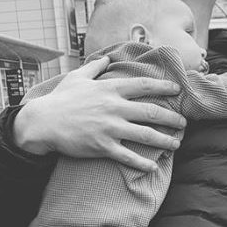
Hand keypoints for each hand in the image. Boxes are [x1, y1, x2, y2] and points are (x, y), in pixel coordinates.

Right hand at [13, 57, 185, 170]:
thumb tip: (106, 59)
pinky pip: (127, 156)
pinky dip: (142, 162)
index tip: (177, 90)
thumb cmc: (60, 100)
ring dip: (164, 140)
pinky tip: (153, 166)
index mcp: (110, 89)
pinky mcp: (102, 146)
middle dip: (171, 117)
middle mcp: (113, 107)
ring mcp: (109, 128)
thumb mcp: (77, 77)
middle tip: (184, 122)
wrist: (42, 123)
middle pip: (151, 112)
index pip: (143, 85)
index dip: (163, 87)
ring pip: (144, 135)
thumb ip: (95, 68)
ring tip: (176, 143)